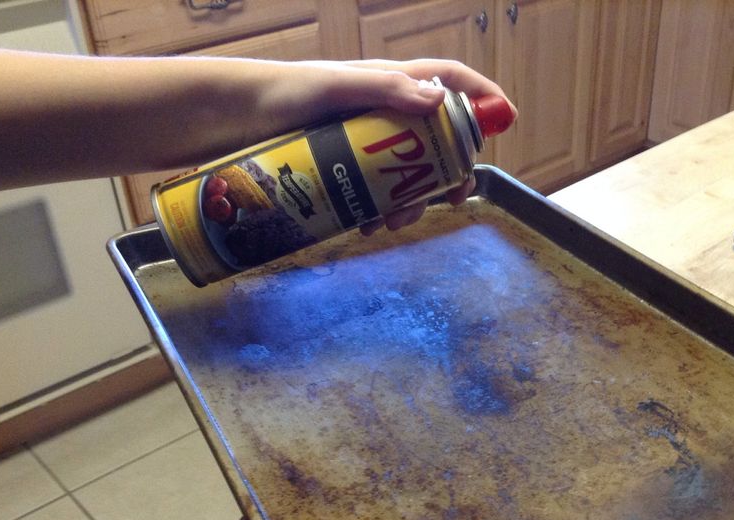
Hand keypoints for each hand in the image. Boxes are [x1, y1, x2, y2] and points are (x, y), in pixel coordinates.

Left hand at [263, 59, 515, 235]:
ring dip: (411, 200)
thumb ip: (383, 89)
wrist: (226, 121)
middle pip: (435, 139)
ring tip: (393, 221)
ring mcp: (362, 143)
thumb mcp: (333, 87)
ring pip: (406, 173)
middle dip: (448, 170)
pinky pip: (373, 192)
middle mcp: (381, 111)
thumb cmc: (278, 93)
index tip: (507, 119)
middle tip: (451, 196)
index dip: (481, 96)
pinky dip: (378, 211)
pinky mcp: (341, 169)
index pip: (447, 80)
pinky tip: (366, 225)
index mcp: (387, 83)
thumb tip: (438, 101)